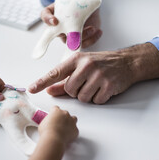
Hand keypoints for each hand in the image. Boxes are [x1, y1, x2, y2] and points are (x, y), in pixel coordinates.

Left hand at [28, 43, 158, 103]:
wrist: (127, 62)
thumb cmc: (101, 64)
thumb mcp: (82, 66)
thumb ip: (64, 80)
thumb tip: (49, 90)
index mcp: (76, 59)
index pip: (56, 73)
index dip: (42, 82)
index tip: (31, 89)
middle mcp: (86, 66)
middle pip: (70, 90)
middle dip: (76, 91)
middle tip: (87, 83)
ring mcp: (98, 75)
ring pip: (82, 97)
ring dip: (88, 96)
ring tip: (96, 85)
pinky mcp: (109, 85)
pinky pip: (96, 100)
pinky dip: (99, 98)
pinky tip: (104, 88)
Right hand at [38, 106, 77, 145]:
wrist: (53, 139)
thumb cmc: (47, 132)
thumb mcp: (42, 124)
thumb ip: (47, 121)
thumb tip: (48, 124)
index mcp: (56, 111)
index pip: (56, 108)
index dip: (54, 113)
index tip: (53, 117)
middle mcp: (65, 114)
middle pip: (65, 113)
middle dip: (62, 118)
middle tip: (58, 124)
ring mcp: (71, 121)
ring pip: (73, 119)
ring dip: (70, 122)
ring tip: (66, 128)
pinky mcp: (75, 129)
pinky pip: (75, 130)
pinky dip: (72, 133)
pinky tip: (67, 136)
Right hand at [41, 0, 101, 47]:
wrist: (91, 2)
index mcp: (55, 9)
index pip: (45, 15)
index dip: (47, 19)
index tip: (55, 21)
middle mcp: (60, 23)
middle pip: (58, 33)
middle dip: (66, 34)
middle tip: (76, 31)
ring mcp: (69, 31)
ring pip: (71, 41)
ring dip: (81, 37)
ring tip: (93, 28)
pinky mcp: (80, 36)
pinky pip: (84, 43)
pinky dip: (92, 40)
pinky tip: (99, 31)